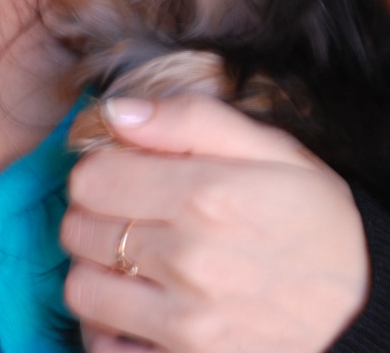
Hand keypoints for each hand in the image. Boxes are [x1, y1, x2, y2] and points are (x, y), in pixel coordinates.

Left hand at [61, 94, 369, 351]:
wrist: (360, 307)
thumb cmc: (310, 216)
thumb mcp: (268, 148)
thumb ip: (188, 118)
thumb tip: (115, 111)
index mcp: (206, 195)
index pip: (91, 177)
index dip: (100, 166)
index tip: (123, 169)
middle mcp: (189, 260)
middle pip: (79, 228)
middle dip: (95, 212)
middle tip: (129, 209)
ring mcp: (186, 322)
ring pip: (82, 286)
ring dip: (97, 266)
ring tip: (132, 254)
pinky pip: (103, 346)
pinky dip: (107, 324)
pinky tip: (136, 302)